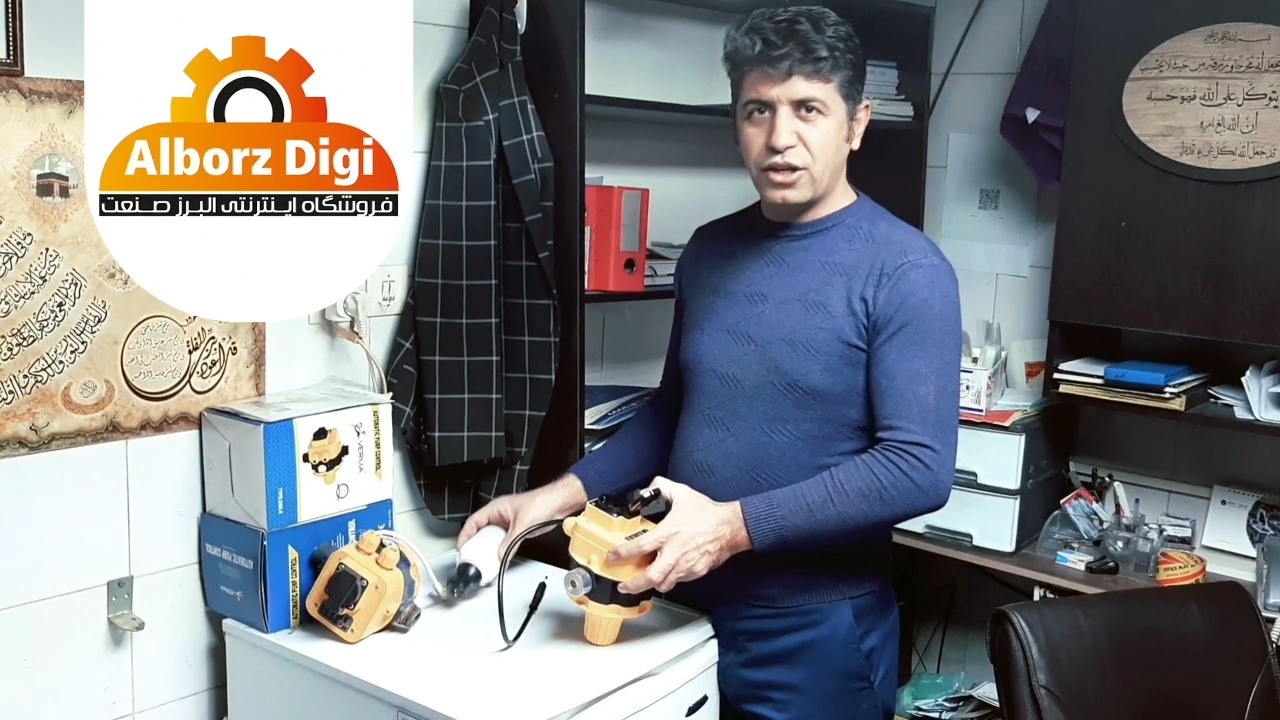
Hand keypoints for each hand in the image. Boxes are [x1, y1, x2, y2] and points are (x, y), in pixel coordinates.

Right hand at [456, 474, 587, 558]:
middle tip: (472, 558)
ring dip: (489, 548)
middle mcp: (500, 515)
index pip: (473, 522)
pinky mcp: (517, 529)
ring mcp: (508, 522)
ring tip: (485, 560)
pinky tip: (500, 556)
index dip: (465, 535)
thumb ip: (510, 542)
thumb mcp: (522, 525)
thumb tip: (500, 555)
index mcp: (496, 508)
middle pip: (481, 531)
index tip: (461, 548)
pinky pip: (504, 541)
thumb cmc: (542, 502)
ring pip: (492, 537)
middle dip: (476, 545)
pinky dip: (500, 549)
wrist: (560, 503)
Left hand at [610, 477, 751, 594]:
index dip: (622, 554)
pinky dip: (670, 579)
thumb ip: (662, 488)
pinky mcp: (696, 572)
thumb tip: (649, 489)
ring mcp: (686, 566)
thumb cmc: (708, 513)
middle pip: (650, 577)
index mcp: (668, 534)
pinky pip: (678, 581)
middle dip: (633, 585)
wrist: (730, 528)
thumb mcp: (682, 493)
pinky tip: (666, 572)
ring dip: (652, 584)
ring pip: (664, 584)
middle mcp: (675, 553)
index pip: (639, 547)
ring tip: (644, 580)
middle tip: (624, 585)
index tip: (612, 557)